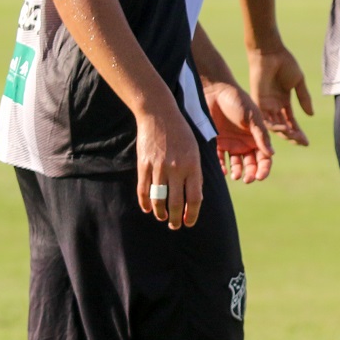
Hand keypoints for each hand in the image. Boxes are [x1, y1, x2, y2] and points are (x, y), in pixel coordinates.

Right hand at [136, 106, 203, 229]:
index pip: (195, 198)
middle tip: (175, 225)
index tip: (189, 222)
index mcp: (192, 165)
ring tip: (163, 218)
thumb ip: (195, 174)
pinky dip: (145, 203)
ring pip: (159, 200)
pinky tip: (148, 209)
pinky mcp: (144, 165)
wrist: (159, 114)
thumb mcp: (195, 151)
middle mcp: (176, 168)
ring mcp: (159, 167)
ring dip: (161, 213)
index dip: (192, 214)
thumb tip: (195, 198)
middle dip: (176, 219)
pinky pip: (143, 190)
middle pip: (176, 203)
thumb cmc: (181, 134)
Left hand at [204, 81, 274, 183]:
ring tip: (236, 175)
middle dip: (251, 173)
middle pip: (251, 163)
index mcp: (257, 136)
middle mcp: (245, 142)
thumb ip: (261, 135)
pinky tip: (224, 171)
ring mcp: (231, 143)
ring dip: (238, 172)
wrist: (215, 90)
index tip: (261, 176)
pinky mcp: (216, 143)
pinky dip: (222, 167)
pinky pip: (220, 159)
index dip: (264, 168)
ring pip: (236, 164)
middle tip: (248, 179)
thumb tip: (271, 153)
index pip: (264, 157)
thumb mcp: (252, 116)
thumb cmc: (237, 100)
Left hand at [247, 45, 313, 145]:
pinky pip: (265, 118)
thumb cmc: (285, 63)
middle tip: (302, 142)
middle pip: (283, 127)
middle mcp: (274, 106)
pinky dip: (274, 125)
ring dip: (284, 133)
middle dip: (293, 136)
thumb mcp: (298, 82)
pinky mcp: (258, 102)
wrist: (270, 52)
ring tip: (295, 137)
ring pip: (274, 125)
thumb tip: (311, 115)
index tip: (307, 142)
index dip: (298, 132)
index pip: (291, 121)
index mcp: (283, 101)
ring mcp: (265, 105)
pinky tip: (284, 129)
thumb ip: (304, 98)